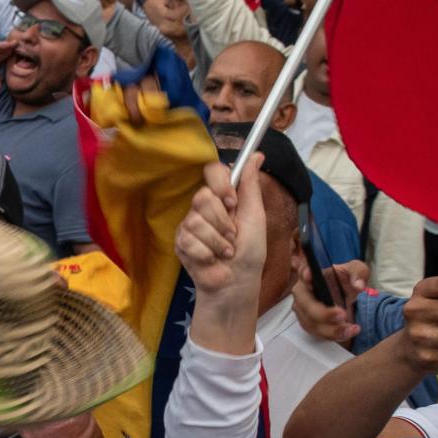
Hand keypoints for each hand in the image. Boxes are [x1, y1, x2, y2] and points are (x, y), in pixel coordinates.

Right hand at [175, 157, 266, 296]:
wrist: (236, 283)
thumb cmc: (251, 253)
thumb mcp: (255, 216)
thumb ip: (251, 185)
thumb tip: (257, 154)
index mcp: (223, 198)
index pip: (212, 171)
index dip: (220, 184)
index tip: (232, 201)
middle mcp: (204, 208)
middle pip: (202, 197)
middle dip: (222, 221)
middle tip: (232, 236)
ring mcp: (190, 225)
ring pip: (195, 220)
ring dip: (216, 241)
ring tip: (225, 253)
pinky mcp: (180, 243)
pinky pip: (188, 239)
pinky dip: (206, 253)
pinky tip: (212, 260)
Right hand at [292, 258, 367, 345]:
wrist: (345, 294)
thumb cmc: (345, 279)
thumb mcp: (356, 270)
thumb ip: (358, 273)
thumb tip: (358, 285)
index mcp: (311, 275)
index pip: (303, 273)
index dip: (304, 275)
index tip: (309, 275)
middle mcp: (302, 293)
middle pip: (306, 306)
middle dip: (323, 314)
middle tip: (342, 315)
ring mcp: (303, 311)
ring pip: (313, 324)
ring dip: (332, 329)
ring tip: (352, 328)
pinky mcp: (310, 324)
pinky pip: (319, 333)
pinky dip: (334, 335)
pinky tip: (349, 332)